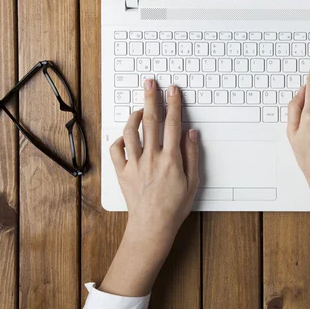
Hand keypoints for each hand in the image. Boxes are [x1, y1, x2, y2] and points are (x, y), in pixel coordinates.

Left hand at [100, 80, 198, 295]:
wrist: (152, 226)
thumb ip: (191, 154)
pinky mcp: (122, 172)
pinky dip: (119, 140)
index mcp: (171, 159)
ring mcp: (134, 164)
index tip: (173, 90)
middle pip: (150, 121)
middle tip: (150, 83)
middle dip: (151, 99)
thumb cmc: (175, 206)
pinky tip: (125, 137)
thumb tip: (191, 133)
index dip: (173, 104)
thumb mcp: (193, 181)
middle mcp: (151, 157)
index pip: (173, 124)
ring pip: (130, 132)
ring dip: (133, 116)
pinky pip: (116, 151)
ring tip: (138, 108)